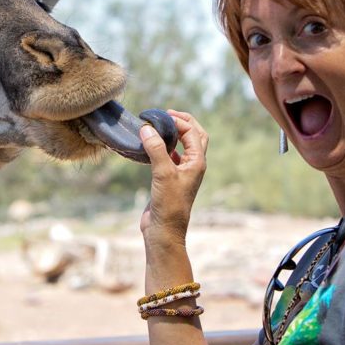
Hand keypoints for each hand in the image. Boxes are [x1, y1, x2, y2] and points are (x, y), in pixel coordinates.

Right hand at [139, 110, 208, 244]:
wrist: (164, 230)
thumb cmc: (169, 204)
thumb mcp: (163, 173)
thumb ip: (156, 149)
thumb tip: (147, 128)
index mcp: (197, 162)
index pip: (193, 133)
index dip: (179, 121)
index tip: (162, 115)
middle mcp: (192, 166)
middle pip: (194, 137)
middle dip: (183, 123)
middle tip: (167, 114)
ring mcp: (182, 173)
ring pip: (182, 147)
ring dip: (174, 134)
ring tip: (159, 127)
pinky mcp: (170, 180)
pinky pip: (170, 157)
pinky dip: (163, 148)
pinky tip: (152, 147)